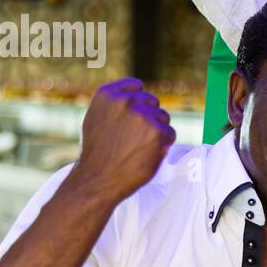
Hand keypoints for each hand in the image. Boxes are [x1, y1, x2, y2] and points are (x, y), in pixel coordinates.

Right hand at [73, 78, 174, 203]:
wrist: (98, 180)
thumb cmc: (98, 153)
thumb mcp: (97, 118)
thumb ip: (115, 105)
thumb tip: (138, 93)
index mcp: (108, 94)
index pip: (136, 86)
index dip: (138, 102)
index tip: (133, 116)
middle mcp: (125, 101)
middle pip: (152, 102)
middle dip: (148, 117)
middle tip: (133, 138)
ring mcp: (142, 116)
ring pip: (163, 118)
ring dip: (156, 132)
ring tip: (137, 147)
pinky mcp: (157, 132)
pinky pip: (170, 134)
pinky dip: (163, 146)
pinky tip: (146, 154)